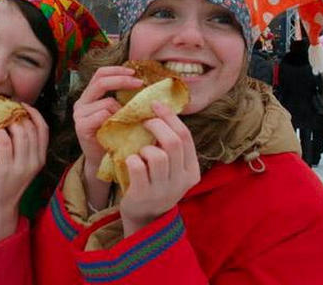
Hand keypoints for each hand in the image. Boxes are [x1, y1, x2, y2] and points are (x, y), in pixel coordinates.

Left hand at [0, 104, 47, 243]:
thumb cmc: (7, 183)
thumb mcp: (23, 164)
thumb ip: (24, 147)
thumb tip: (16, 120)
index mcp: (40, 159)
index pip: (44, 130)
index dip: (35, 114)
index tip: (23, 105)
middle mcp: (34, 161)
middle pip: (31, 129)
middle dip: (19, 115)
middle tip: (5, 109)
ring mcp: (20, 166)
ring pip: (21, 133)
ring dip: (9, 122)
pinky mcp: (4, 168)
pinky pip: (5, 143)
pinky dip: (0, 132)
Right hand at [73, 66, 142, 209]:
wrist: (106, 163)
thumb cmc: (118, 137)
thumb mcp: (123, 114)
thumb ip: (128, 100)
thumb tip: (151, 84)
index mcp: (90, 96)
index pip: (101, 74)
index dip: (118, 70)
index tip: (136, 72)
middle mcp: (82, 103)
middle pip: (100, 80)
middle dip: (122, 80)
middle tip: (140, 83)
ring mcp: (79, 115)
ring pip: (106, 102)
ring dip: (123, 109)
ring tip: (132, 120)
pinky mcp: (81, 127)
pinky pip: (102, 115)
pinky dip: (115, 120)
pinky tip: (122, 130)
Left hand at [119, 102, 199, 236]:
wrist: (145, 218)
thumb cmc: (156, 184)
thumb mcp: (172, 168)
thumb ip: (171, 146)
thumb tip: (160, 109)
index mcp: (191, 171)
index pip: (185, 136)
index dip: (170, 117)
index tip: (155, 104)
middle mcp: (181, 181)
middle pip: (173, 142)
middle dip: (156, 126)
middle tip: (144, 121)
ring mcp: (163, 190)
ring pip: (157, 155)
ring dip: (144, 147)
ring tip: (140, 151)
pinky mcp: (144, 195)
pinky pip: (137, 167)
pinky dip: (131, 159)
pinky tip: (130, 162)